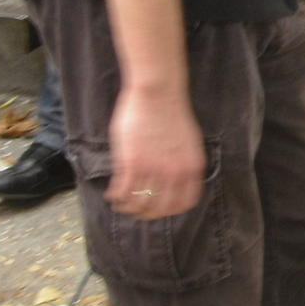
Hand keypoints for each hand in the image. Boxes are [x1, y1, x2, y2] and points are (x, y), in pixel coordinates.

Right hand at [105, 85, 205, 219]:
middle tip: (136, 211)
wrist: (159, 91)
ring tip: (121, 204)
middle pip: (161, 209)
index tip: (160, 209)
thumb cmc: (171, 112)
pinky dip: (116, 197)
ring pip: (139, 203)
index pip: (185, 203)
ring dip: (128, 208)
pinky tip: (112, 195)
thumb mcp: (189, 142)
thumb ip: (183, 163)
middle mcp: (175, 173)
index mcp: (192, 168)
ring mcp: (154, 170)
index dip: (171, 210)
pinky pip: (123, 191)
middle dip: (147, 214)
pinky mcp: (133, 163)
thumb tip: (174, 180)